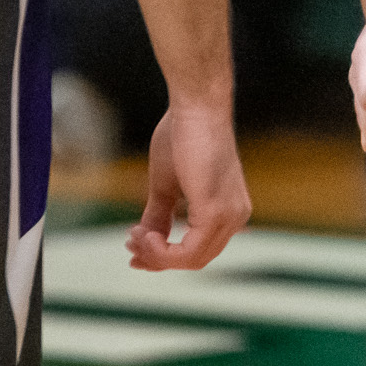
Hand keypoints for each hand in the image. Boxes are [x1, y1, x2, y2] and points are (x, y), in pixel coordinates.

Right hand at [126, 104, 251, 270]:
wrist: (195, 106)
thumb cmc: (182, 135)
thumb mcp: (166, 185)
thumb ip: (160, 215)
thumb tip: (145, 241)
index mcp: (229, 210)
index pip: (199, 248)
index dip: (165, 256)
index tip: (135, 249)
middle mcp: (235, 217)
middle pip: (195, 259)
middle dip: (158, 257)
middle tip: (129, 247)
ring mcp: (229, 216)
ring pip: (192, 259)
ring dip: (157, 255)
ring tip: (134, 236)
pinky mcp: (215, 211)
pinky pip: (190, 251)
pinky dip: (164, 252)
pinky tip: (145, 236)